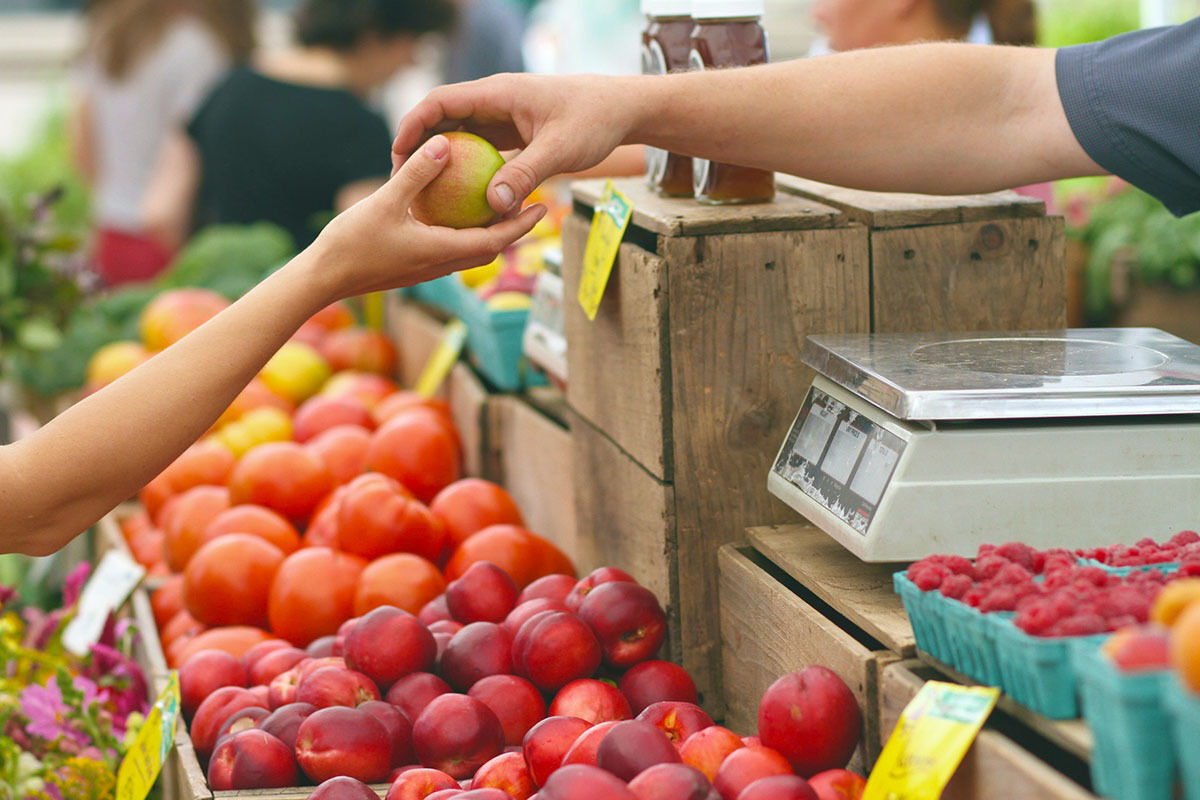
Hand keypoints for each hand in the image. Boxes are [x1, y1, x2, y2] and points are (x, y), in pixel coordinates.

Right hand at [311, 134, 546, 300]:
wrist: (322, 279)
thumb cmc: (351, 243)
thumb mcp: (385, 201)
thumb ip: (417, 173)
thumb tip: (444, 143)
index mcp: (442, 252)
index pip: (495, 241)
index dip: (522, 225)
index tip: (543, 208)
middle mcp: (440, 264)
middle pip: (489, 248)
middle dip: (513, 229)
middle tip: (531, 204)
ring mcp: (426, 268)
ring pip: (469, 250)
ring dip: (488, 232)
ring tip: (499, 205)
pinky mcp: (412, 266)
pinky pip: (448, 248)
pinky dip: (462, 232)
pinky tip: (454, 212)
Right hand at [392, 74, 638, 216]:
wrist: (621, 109)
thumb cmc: (594, 120)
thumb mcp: (560, 150)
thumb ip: (525, 175)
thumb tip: (493, 205)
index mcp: (498, 93)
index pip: (441, 101)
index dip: (413, 125)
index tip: (398, 154)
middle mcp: (495, 101)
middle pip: (443, 118)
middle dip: (419, 146)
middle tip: (402, 180)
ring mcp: (503, 117)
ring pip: (460, 135)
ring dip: (442, 160)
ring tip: (423, 192)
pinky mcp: (512, 132)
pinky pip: (480, 149)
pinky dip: (467, 169)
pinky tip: (460, 198)